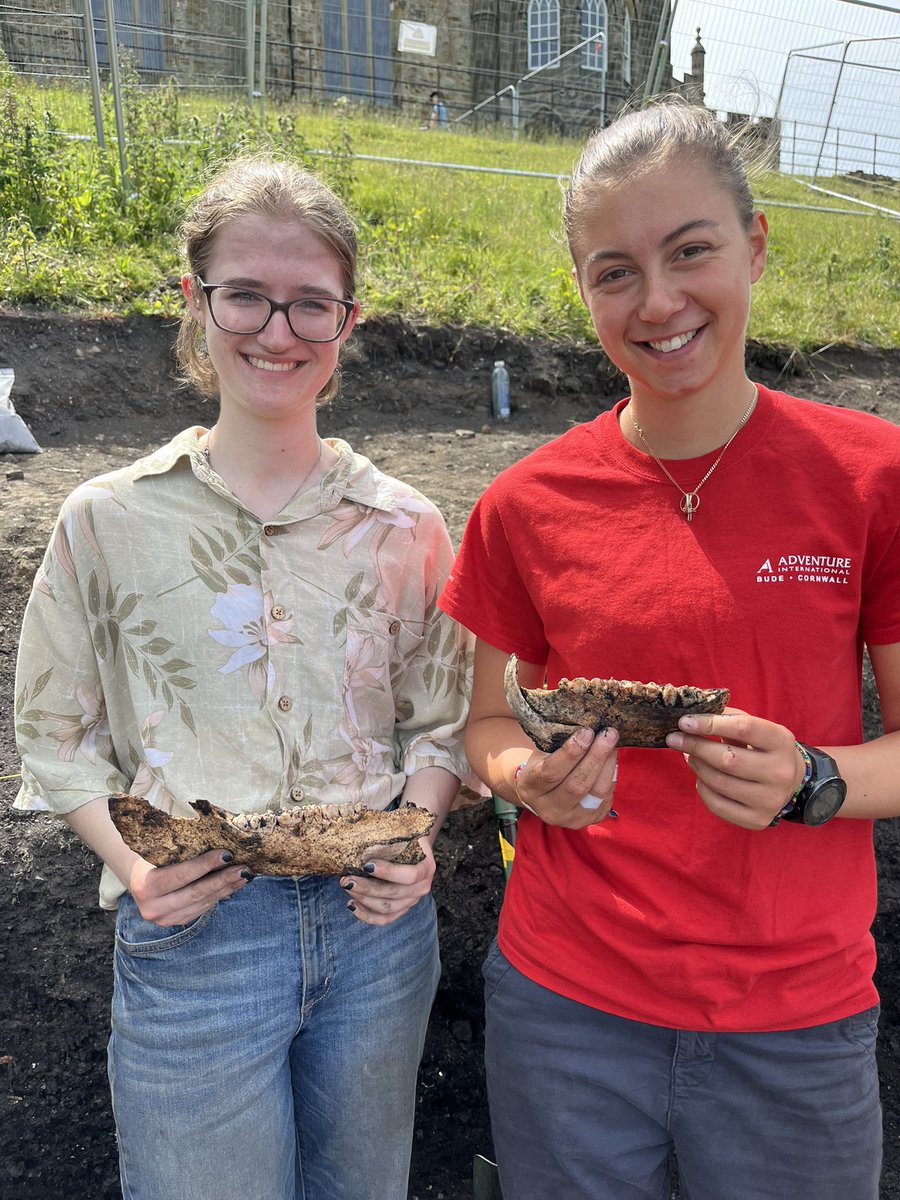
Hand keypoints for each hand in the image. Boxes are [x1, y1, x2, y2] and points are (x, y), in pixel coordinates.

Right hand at [129, 850, 251, 926]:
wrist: (139, 879)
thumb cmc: (152, 858)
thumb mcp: (159, 852)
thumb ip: (181, 851)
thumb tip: (217, 842)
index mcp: (145, 886)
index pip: (181, 875)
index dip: (206, 865)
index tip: (227, 854)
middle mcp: (153, 908)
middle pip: (196, 893)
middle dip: (223, 879)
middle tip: (244, 868)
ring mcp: (166, 919)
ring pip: (203, 902)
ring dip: (227, 888)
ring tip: (245, 875)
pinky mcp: (178, 922)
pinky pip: (204, 908)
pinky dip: (221, 895)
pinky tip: (234, 885)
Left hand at [339, 841, 436, 925]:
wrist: (415, 847)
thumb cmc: (405, 837)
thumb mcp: (403, 831)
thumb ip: (390, 835)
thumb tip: (360, 835)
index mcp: (426, 867)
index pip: (410, 875)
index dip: (389, 872)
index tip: (367, 865)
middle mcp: (422, 887)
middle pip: (394, 894)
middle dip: (367, 887)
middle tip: (346, 878)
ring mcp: (412, 901)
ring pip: (387, 908)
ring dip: (363, 899)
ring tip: (346, 886)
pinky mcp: (401, 909)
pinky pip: (384, 919)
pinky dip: (366, 915)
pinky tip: (351, 905)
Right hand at [514, 726, 618, 828]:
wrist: (542, 794)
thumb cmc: (543, 765)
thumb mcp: (542, 754)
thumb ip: (561, 746)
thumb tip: (590, 729)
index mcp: (530, 788)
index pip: (551, 772)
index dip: (571, 752)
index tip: (587, 731)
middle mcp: (548, 809)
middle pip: (577, 785)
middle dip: (596, 757)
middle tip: (609, 734)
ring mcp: (570, 820)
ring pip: (596, 793)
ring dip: (608, 765)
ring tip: (613, 743)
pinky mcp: (589, 821)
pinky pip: (606, 798)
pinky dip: (611, 776)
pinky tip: (611, 760)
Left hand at [666, 708, 805, 829]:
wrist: (789, 781)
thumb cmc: (762, 747)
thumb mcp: (755, 726)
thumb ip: (727, 718)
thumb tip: (691, 718)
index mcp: (781, 742)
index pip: (743, 728)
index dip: (710, 723)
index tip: (685, 722)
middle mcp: (780, 772)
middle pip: (728, 759)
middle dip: (696, 746)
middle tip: (674, 738)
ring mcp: (770, 800)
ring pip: (719, 782)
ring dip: (696, 766)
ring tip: (689, 755)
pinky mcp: (757, 820)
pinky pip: (717, 805)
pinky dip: (702, 788)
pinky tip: (701, 777)